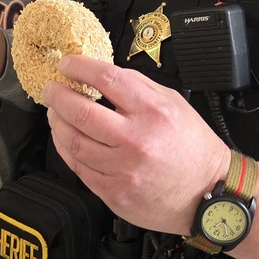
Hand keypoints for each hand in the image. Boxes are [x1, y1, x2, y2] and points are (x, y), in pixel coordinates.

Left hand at [44, 55, 229, 234]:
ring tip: (55, 113)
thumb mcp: (174, 103)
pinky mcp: (114, 193)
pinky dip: (66, 150)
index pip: (106, 79)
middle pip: (80, 112)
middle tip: (51, 89)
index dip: (79, 68)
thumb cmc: (192, 148)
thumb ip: (138, 86)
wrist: (208, 194)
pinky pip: (79, 168)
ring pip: (73, 142)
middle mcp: (136, 140)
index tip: (67, 65)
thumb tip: (103, 74)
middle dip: (57, 96)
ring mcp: (123, 169)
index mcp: (153, 112)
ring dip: (57, 123)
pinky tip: (65, 139)